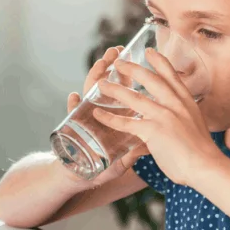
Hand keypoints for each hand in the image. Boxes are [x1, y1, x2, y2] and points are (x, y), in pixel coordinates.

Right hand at [65, 46, 148, 179]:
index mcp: (115, 114)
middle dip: (109, 65)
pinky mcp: (72, 129)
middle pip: (106, 82)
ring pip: (88, 92)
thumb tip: (157, 140)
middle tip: (115, 52)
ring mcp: (85, 117)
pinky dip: (71, 106)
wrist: (81, 177)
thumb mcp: (126, 156)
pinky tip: (73, 98)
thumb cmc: (103, 166)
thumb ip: (138, 147)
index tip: (134, 56)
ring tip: (99, 65)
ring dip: (93, 77)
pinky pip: (71, 115)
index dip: (129, 73)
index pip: (123, 87)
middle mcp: (99, 111)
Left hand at [92, 47, 224, 187]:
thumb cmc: (203, 152)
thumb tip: (180, 119)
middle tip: (118, 62)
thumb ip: (185, 118)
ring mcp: (164, 116)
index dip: (159, 62)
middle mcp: (175, 104)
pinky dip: (110, 118)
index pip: (171, 76)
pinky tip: (97, 114)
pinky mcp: (154, 131)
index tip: (150, 51)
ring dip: (115, 90)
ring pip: (134, 98)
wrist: (207, 167)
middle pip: (150, 80)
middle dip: (132, 68)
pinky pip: (126, 123)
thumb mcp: (196, 125)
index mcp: (186, 102)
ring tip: (101, 84)